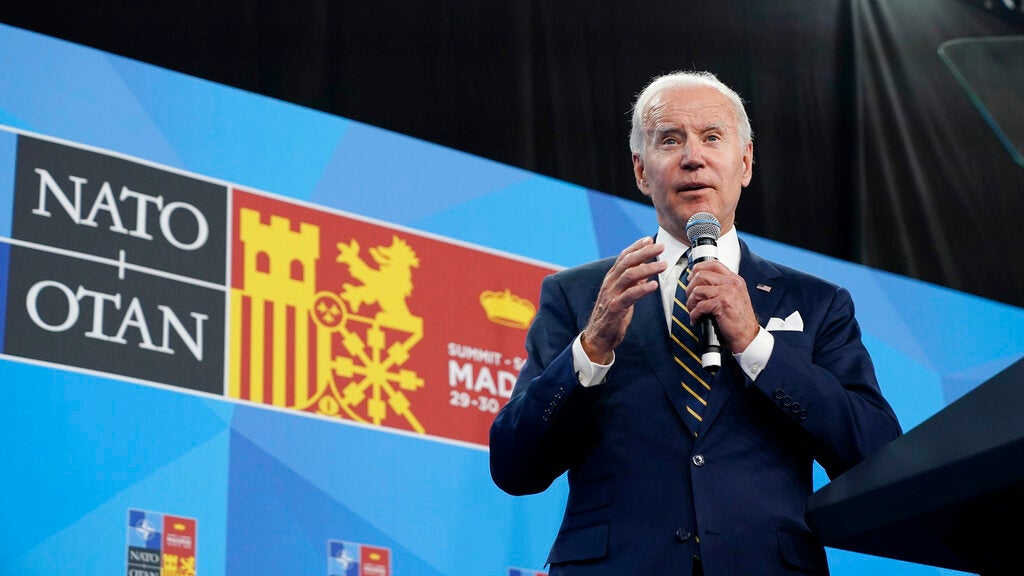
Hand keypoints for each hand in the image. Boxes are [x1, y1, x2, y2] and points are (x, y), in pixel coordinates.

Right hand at [581, 237, 666, 362]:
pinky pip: (630, 295)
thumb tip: (646, 269)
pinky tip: (654, 284)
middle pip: (627, 262)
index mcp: (611, 278)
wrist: (599, 336)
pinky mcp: (616, 308)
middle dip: (645, 252)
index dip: (636, 247)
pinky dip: (643, 288)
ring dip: (648, 268)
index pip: (623, 257)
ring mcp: (612, 295)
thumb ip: (632, 282)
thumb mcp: (622, 294)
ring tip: (663, 265)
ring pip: (629, 275)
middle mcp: (610, 283)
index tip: (650, 239)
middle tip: (660, 247)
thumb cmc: (612, 315)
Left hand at [685, 260, 758, 352]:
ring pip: (697, 291)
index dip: (698, 269)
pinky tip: (696, 319)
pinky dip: (694, 314)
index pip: (713, 264)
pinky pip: (699, 306)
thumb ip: (722, 287)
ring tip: (693, 311)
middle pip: (701, 276)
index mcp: (735, 280)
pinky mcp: (722, 304)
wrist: (747, 336)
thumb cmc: (739, 320)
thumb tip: (700, 283)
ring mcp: (728, 293)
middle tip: (690, 299)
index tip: (691, 277)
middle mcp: (732, 284)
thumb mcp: (735, 297)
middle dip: (690, 289)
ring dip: (690, 302)